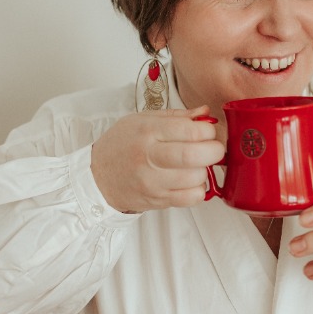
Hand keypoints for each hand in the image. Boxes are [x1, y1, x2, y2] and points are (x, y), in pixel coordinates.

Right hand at [91, 106, 224, 213]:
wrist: (98, 176)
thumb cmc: (121, 146)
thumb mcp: (142, 120)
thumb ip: (176, 117)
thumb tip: (205, 113)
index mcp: (147, 132)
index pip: (188, 130)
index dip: (208, 130)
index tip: (208, 130)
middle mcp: (149, 157)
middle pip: (194, 155)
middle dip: (214, 150)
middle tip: (214, 148)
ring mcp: (153, 182)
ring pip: (196, 178)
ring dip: (205, 170)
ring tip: (196, 165)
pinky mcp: (157, 200)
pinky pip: (191, 198)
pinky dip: (198, 190)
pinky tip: (190, 181)